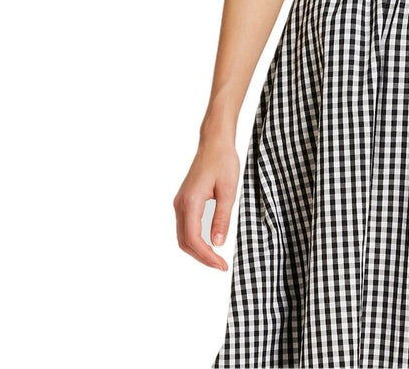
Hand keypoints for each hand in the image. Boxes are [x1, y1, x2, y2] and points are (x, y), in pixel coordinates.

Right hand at [173, 137, 240, 269]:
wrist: (215, 142)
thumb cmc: (223, 161)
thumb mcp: (228, 190)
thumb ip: (222, 217)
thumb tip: (218, 243)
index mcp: (190, 202)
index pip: (193, 239)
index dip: (207, 256)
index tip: (222, 265)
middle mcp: (180, 204)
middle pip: (185, 242)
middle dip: (202, 257)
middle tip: (220, 265)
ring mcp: (180, 202)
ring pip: (183, 236)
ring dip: (197, 250)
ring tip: (216, 258)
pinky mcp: (184, 200)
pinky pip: (185, 226)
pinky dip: (195, 239)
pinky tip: (208, 243)